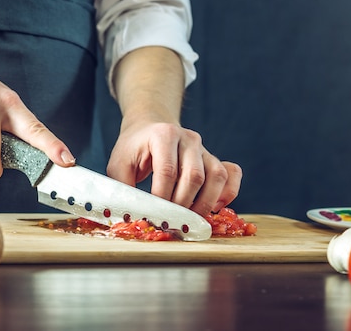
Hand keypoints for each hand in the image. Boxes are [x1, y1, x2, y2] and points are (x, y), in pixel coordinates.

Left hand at [108, 45, 240, 216]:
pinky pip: (231, 174)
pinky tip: (215, 207)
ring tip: (190, 220)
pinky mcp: (214, 159)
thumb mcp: (119, 164)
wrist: (149, 128)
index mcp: (164, 135)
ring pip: (216, 177)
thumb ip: (122, 187)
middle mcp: (189, 139)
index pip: (167, 170)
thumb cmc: (133, 149)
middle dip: (182, 204)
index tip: (155, 215)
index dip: (162, 197)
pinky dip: (228, 193)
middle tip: (171, 221)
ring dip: (205, 204)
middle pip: (194, 176)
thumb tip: (130, 216)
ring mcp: (204, 149)